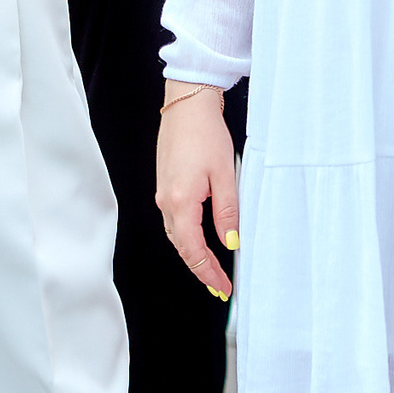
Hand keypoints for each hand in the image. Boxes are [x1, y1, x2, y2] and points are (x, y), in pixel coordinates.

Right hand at [155, 82, 237, 300]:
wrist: (186, 104)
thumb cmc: (205, 133)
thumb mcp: (226, 174)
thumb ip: (227, 212)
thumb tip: (231, 243)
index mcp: (181, 201)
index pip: (194, 250)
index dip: (209, 273)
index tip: (223, 288)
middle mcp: (166, 201)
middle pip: (182, 248)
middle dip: (201, 270)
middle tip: (220, 287)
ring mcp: (162, 193)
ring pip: (176, 236)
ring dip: (193, 255)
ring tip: (212, 269)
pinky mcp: (165, 185)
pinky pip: (174, 221)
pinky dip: (187, 238)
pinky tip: (200, 240)